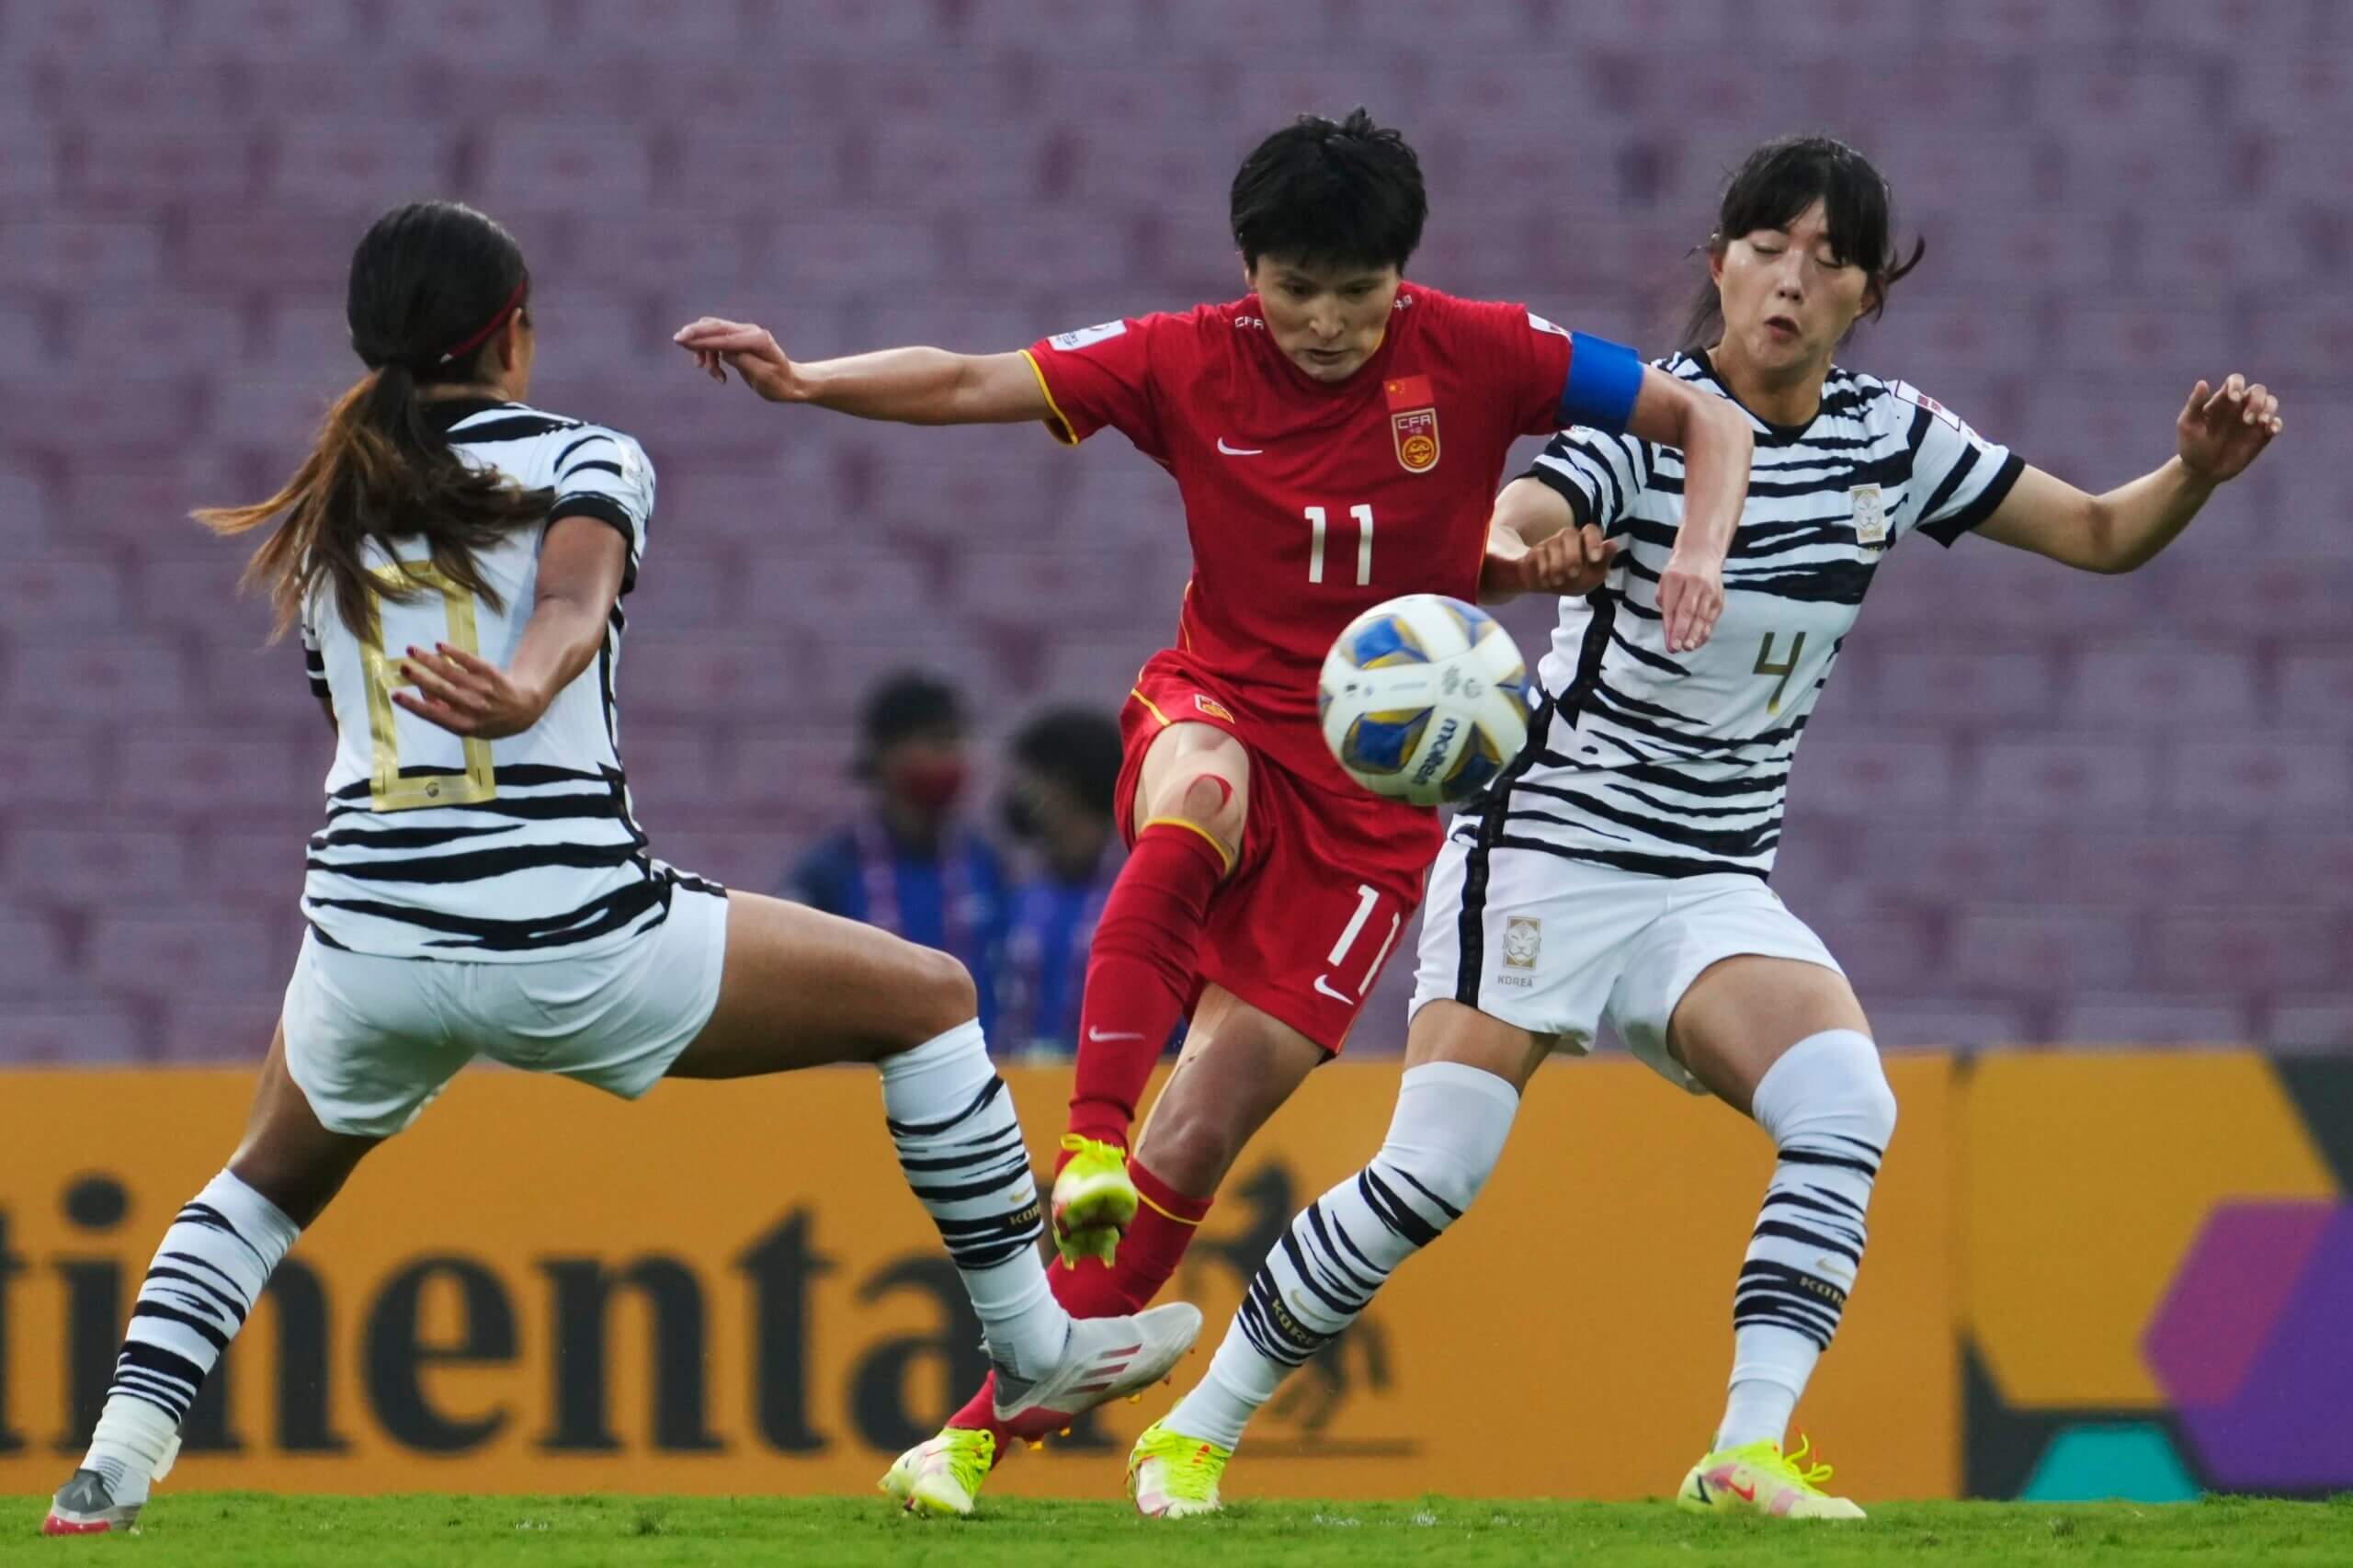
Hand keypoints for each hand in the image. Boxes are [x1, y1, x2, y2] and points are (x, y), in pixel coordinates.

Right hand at [392, 644, 547, 739]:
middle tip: (402, 667)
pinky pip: (469, 660)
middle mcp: (474, 708)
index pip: (434, 715)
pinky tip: (439, 645)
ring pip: (451, 672)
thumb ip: (446, 715)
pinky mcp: (491, 673)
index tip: (395, 695)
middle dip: (419, 678)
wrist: (524, 709)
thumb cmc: (490, 720)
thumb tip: (421, 694)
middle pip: (441, 690)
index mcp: (465, 725)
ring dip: (429, 660)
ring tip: (411, 650)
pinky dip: (454, 652)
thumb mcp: (469, 728)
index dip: (414, 705)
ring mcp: (483, 689)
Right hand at [672, 316, 801, 400]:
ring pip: (713, 333)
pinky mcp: (738, 340)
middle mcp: (750, 331)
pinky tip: (718, 374)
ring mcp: (744, 334)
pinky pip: (717, 341)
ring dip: (705, 352)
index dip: (701, 339)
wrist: (791, 383)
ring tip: (715, 376)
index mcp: (757, 340)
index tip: (681, 340)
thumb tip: (722, 349)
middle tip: (677, 341)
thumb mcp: (762, 377)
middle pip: (715, 326)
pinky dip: (710, 355)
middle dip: (694, 333)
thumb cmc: (779, 383)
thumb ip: (742, 361)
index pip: (723, 337)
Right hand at [1494, 524, 1616, 597]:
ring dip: (1557, 565)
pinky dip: (1544, 570)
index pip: (1591, 530)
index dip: (1593, 541)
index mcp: (1586, 541)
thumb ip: (1604, 561)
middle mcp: (1568, 538)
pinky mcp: (1535, 551)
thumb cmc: (1576, 579)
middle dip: (1572, 555)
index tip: (1595, 559)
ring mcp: (1550, 542)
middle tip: (1574, 574)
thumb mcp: (1594, 576)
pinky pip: (1538, 554)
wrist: (1549, 586)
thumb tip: (1612, 544)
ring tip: (1559, 582)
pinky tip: (1548, 582)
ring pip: (1553, 544)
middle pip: (1569, 533)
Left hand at [1658, 551, 1723, 653]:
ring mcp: (1709, 590)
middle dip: (1681, 632)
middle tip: (1676, 648)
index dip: (1670, 626)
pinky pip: (1711, 617)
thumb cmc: (1679, 571)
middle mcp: (1694, 583)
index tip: (1668, 642)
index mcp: (1676, 577)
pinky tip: (1698, 642)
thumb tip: (1668, 627)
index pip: (1671, 606)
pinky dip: (1705, 631)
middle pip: (1688, 611)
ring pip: (1702, 616)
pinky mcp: (1718, 598)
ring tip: (1688, 647)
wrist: (1702, 553)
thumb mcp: (1665, 580)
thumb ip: (1664, 601)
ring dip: (1694, 634)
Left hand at [2176, 373, 2281, 484]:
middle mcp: (2240, 406)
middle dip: (2256, 400)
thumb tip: (2202, 382)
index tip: (2233, 398)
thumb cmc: (2191, 445)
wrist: (2201, 471)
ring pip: (2270, 402)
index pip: (2235, 381)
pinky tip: (2271, 430)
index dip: (2237, 385)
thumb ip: (2195, 404)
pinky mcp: (2262, 435)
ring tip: (2260, 422)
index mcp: (2222, 400)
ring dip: (2269, 408)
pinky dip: (2276, 423)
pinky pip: (2276, 423)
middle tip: (2246, 419)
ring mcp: (2253, 420)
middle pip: (2258, 390)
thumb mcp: (2188, 425)